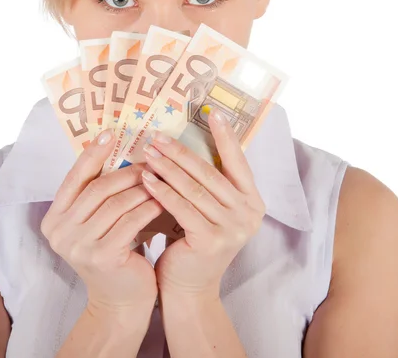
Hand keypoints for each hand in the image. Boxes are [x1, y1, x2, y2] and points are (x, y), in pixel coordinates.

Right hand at [40, 129, 163, 313]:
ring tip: (161, 177)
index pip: (74, 178)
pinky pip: (130, 221)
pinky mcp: (102, 257)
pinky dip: (148, 207)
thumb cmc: (114, 254)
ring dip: (141, 188)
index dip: (92, 154)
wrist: (121, 302)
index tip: (110, 132)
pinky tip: (162, 199)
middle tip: (150, 160)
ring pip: (116, 203)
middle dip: (126, 171)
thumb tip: (117, 150)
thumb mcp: (97, 223)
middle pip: (97, 189)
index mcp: (54, 219)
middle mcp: (59, 232)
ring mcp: (78, 246)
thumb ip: (98, 195)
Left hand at [140, 109, 265, 299]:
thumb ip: (206, 182)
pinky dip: (162, 191)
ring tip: (147, 151)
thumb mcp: (208, 209)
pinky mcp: (211, 240)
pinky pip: (181, 207)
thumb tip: (184, 142)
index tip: (212, 111)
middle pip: (209, 173)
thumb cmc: (194, 241)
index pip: (238, 161)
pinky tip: (145, 178)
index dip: (225, 136)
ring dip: (167, 167)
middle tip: (158, 135)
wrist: (189, 287)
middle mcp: (249, 213)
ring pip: (194, 188)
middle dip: (181, 152)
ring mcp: (233, 228)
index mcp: (252, 201)